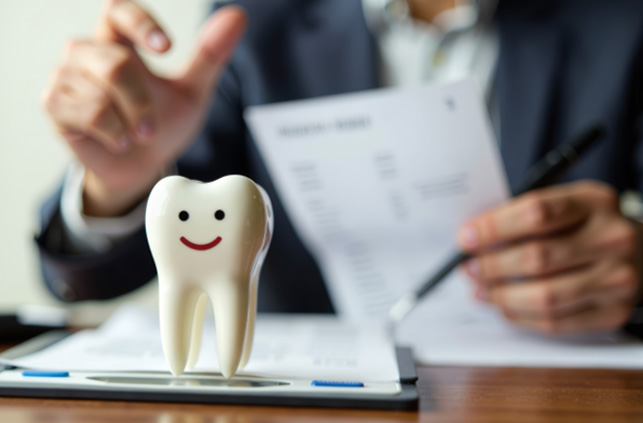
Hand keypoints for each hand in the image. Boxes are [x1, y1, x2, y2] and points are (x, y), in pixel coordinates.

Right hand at [42, 0, 246, 216]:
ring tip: (133, 135)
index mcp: (119, 40)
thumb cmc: (164, 124)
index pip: (118, 9)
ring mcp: (67, 76)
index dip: (141, 23)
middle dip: (142, 102)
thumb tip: (238, 16)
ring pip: (101, 91)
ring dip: (129, 122)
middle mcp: (88, 52)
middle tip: (151, 128)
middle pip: (116, 63)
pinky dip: (111, 132)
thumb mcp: (194, 91)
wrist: (142, 168)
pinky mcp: (55, 104)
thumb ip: (211, 54)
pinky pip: (85, 112)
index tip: (167, 49)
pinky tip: (115, 140)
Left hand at [457, 181, 641, 333]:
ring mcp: (618, 278)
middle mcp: (612, 238)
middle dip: (492, 266)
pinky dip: (520, 316)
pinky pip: (556, 322)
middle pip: (538, 257)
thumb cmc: (585, 226)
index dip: (494, 227)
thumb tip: (471, 240)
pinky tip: (504, 307)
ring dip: (502, 295)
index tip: (465, 238)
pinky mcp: (614, 312)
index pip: (536, 213)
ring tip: (480, 290)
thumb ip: (523, 216)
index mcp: (594, 201)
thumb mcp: (564, 205)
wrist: (641, 251)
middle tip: (467, 268)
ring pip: (545, 296)